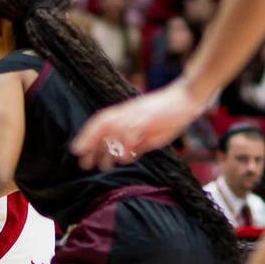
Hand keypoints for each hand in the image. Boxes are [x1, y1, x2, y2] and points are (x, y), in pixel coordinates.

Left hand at [71, 80, 205, 170]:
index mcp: (126, 113)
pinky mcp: (150, 118)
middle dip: (90, 142)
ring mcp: (138, 114)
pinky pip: (133, 131)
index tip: (77, 150)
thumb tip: (125, 157)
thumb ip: (138, 144)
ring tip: (100, 165)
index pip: (101, 121)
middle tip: (82, 162)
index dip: (87, 135)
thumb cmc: (169, 115)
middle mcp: (129, 111)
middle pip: (102, 123)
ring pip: (115, 128)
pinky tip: (124, 158)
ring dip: (106, 147)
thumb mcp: (150, 134)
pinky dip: (127, 144)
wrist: (187, 98)